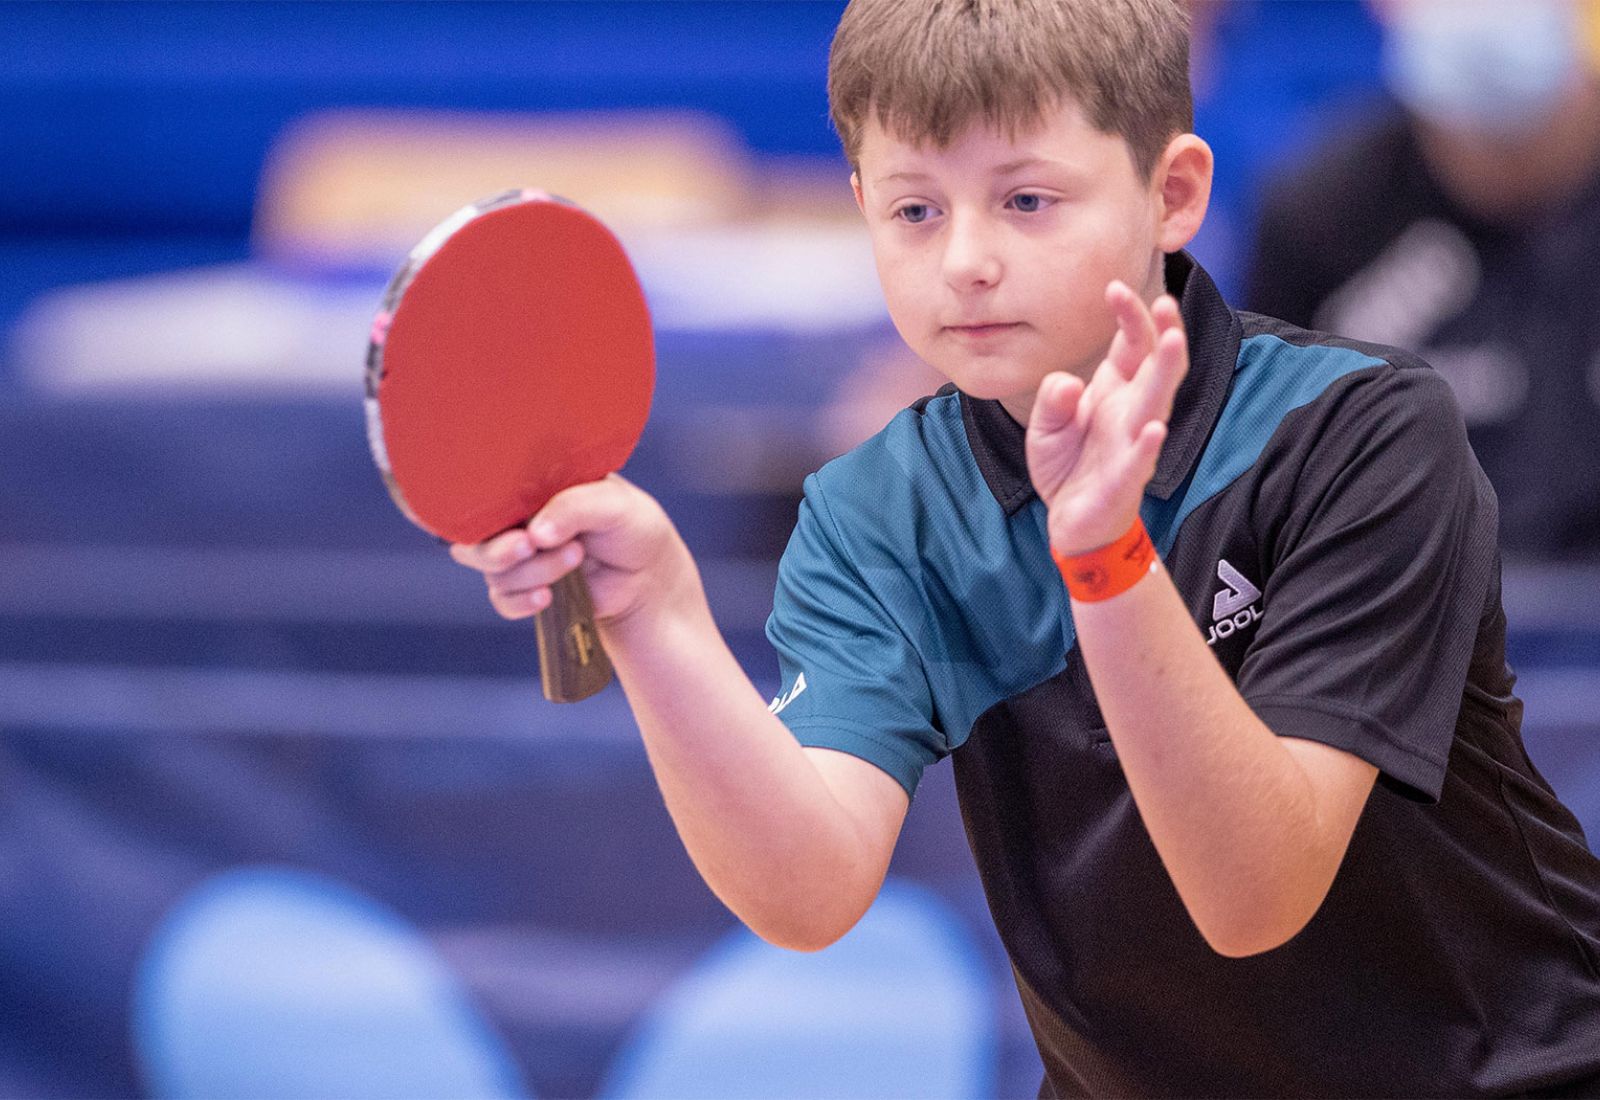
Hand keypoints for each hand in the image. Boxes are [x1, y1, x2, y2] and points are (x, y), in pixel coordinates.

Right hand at [448, 474, 699, 632]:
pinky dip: (520, 601)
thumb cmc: (633, 528)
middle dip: (498, 548)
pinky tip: (546, 597)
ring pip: (495, 570)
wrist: (649, 578)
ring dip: (534, 570)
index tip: (489, 517)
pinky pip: (502, 599)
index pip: (486, 489)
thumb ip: (574, 507)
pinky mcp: (527, 589)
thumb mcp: (614, 504)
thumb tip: (535, 533)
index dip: (477, 503)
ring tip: (576, 557)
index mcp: (532, 486)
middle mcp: (518, 520)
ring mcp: (520, 556)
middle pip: (475, 537)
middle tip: (530, 546)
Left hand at [1026, 281, 1188, 555]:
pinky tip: (1153, 430)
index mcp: (1116, 392)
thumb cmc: (1066, 466)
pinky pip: (1138, 461)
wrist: (1072, 522)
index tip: (1113, 287)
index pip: (1133, 346)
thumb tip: (1066, 382)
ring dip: (1165, 373)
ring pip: (1156, 405)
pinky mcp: (1124, 481)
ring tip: (1173, 342)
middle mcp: (1132, 413)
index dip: (1129, 316)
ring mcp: (1133, 445)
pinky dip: (1146, 446)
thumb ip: (1051, 399)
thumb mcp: (1044, 425)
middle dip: (1163, 334)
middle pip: (1156, 368)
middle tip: (1164, 302)